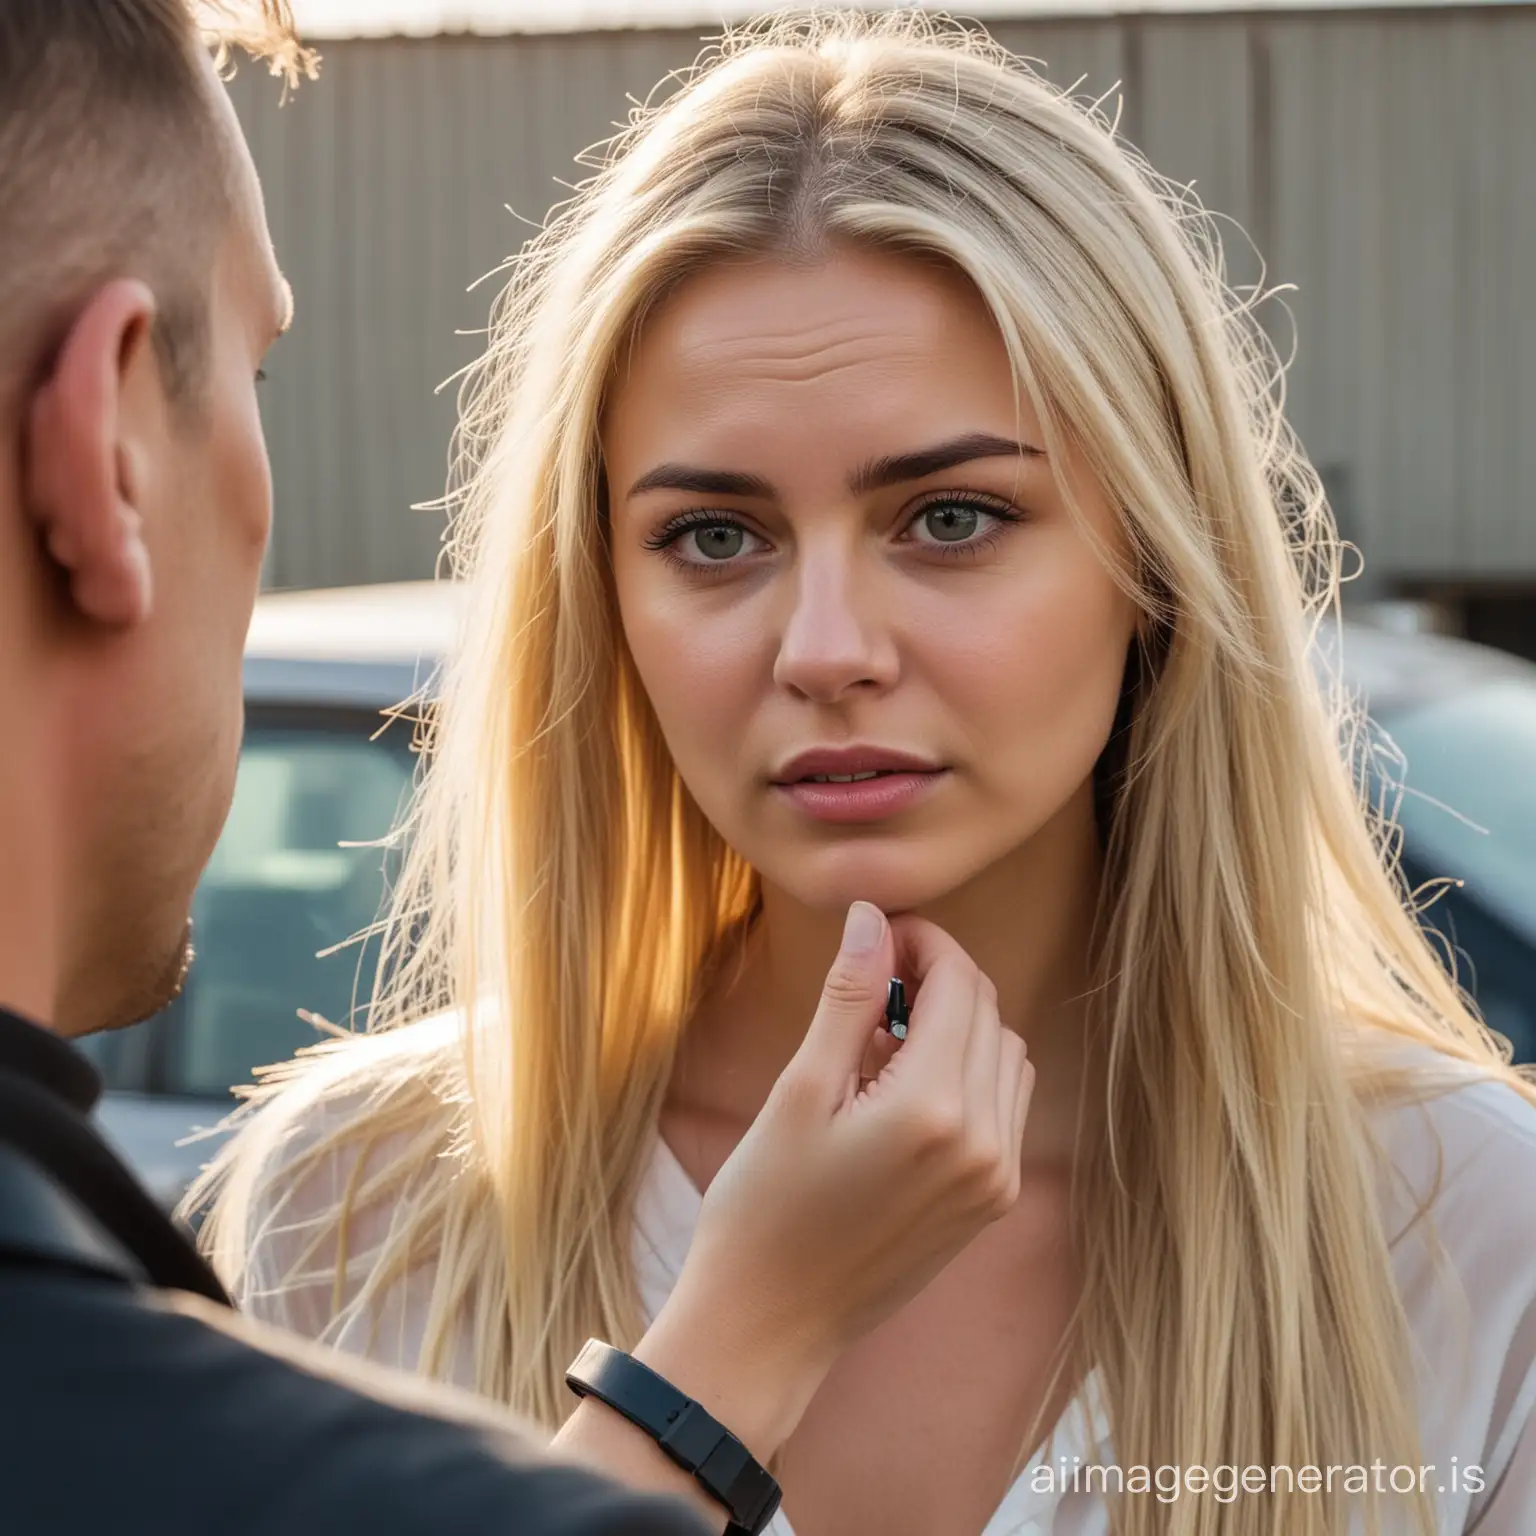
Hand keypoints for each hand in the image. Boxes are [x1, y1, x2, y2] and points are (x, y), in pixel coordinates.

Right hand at [638, 900, 1033, 1458]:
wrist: (769, 1323)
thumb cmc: (765, 1207)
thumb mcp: (799, 1090)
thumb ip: (849, 998)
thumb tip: (871, 918)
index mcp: (935, 1110)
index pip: (960, 985)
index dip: (923, 942)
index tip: (878, 930)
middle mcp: (985, 1144)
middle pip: (989, 1013)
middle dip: (939, 977)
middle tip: (874, 973)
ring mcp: (996, 1179)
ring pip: (1006, 1056)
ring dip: (959, 1024)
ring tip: (882, 1036)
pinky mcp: (991, 1203)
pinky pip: (1004, 1107)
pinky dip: (968, 1074)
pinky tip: (904, 1085)